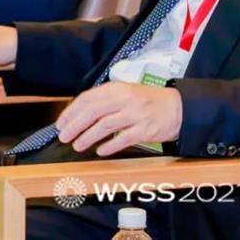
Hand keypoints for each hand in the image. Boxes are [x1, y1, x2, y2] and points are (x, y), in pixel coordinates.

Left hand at [54, 82, 182, 155]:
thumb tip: (77, 115)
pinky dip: (109, 146)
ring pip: (105, 125)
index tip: (61, 123)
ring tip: (77, 145)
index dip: (71, 111)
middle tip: (64, 136)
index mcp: (117, 88)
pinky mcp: (145, 129)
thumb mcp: (124, 93)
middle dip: (75, 125)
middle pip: (93, 112)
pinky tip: (100, 151)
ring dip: (88, 137)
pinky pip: (123, 138)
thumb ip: (104, 101)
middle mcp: (125, 99)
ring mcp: (135, 114)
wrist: (177, 108)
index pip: (87, 98)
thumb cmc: (146, 101)